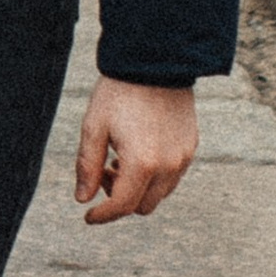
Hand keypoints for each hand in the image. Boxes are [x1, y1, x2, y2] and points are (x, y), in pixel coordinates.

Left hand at [73, 78, 197, 225]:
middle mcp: (168, 166)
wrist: (155, 60)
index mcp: (142, 163)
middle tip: (104, 173)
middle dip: (120, 199)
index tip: (89, 216)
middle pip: (143, 206)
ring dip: (139, 188)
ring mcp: (183, 157)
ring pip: (160, 194)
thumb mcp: (94, 127)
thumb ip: (88, 166)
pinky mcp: (191, 146)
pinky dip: (155, 175)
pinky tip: (140, 151)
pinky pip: (173, 176)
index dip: (103, 216)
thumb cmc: (119, 92)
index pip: (122, 206)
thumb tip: (84, 199)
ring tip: (120, 160)